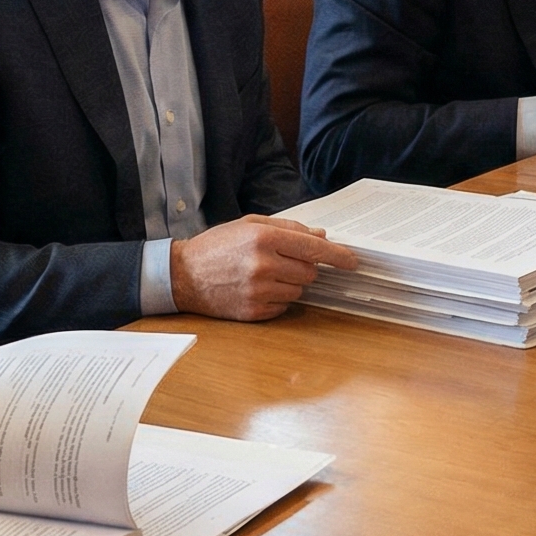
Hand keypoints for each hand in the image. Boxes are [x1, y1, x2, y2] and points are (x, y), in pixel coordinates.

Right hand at [171, 215, 357, 321]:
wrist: (183, 275)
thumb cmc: (216, 246)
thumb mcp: (248, 224)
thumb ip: (287, 228)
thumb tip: (320, 236)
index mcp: (263, 237)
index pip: (313, 248)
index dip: (337, 255)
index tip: (352, 261)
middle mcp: (263, 264)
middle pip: (309, 272)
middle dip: (301, 267)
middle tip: (279, 262)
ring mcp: (259, 291)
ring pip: (298, 291)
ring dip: (289, 284)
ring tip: (262, 275)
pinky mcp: (254, 311)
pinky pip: (284, 307)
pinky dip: (277, 299)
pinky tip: (255, 290)